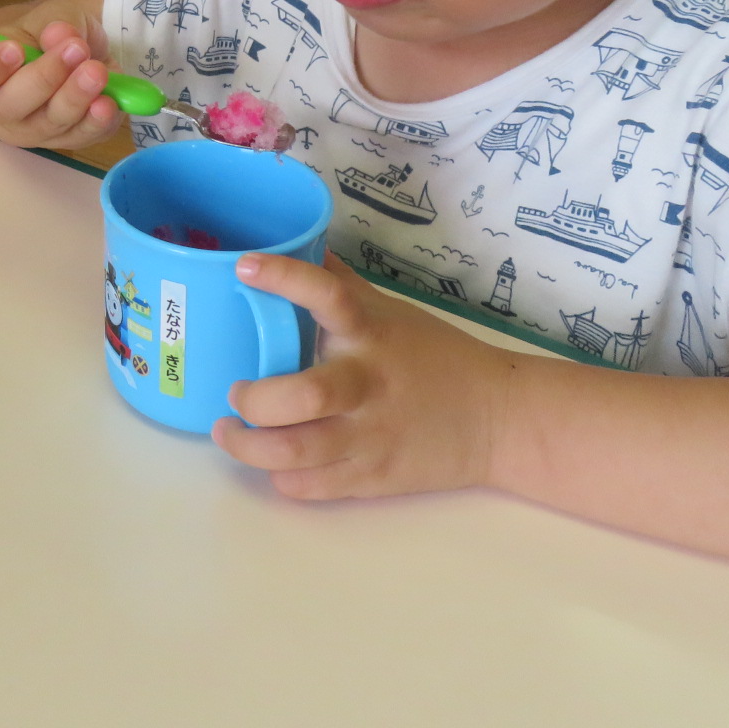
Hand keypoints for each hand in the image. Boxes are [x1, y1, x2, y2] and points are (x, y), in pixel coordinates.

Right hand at [0, 6, 123, 152]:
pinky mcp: (68, 139)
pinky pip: (82, 135)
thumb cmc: (43, 32)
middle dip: (43, 79)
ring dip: (74, 98)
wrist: (78, 47)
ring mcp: (34, 132)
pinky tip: (108, 102)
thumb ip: (50, 22)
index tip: (14, 49)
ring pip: (49, 123)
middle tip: (73, 50)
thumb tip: (59, 35)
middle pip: (10, 108)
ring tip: (97, 71)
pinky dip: (97, 120)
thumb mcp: (47, 15)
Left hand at [212, 251, 516, 500]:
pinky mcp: (374, 479)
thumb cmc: (436, 356)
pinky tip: (273, 462)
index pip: (328, 295)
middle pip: (303, 396)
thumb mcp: (391, 312)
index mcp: (371, 333)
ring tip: (230, 432)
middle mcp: (367, 383)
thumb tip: (297, 241)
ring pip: (295, 451)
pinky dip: (280, 477)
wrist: (498, 420)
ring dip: (248, 446)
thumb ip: (341, 284)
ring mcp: (371, 436)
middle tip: (236, 393)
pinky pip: (311, 486)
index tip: (244, 268)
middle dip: (254, 399)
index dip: (285, 278)